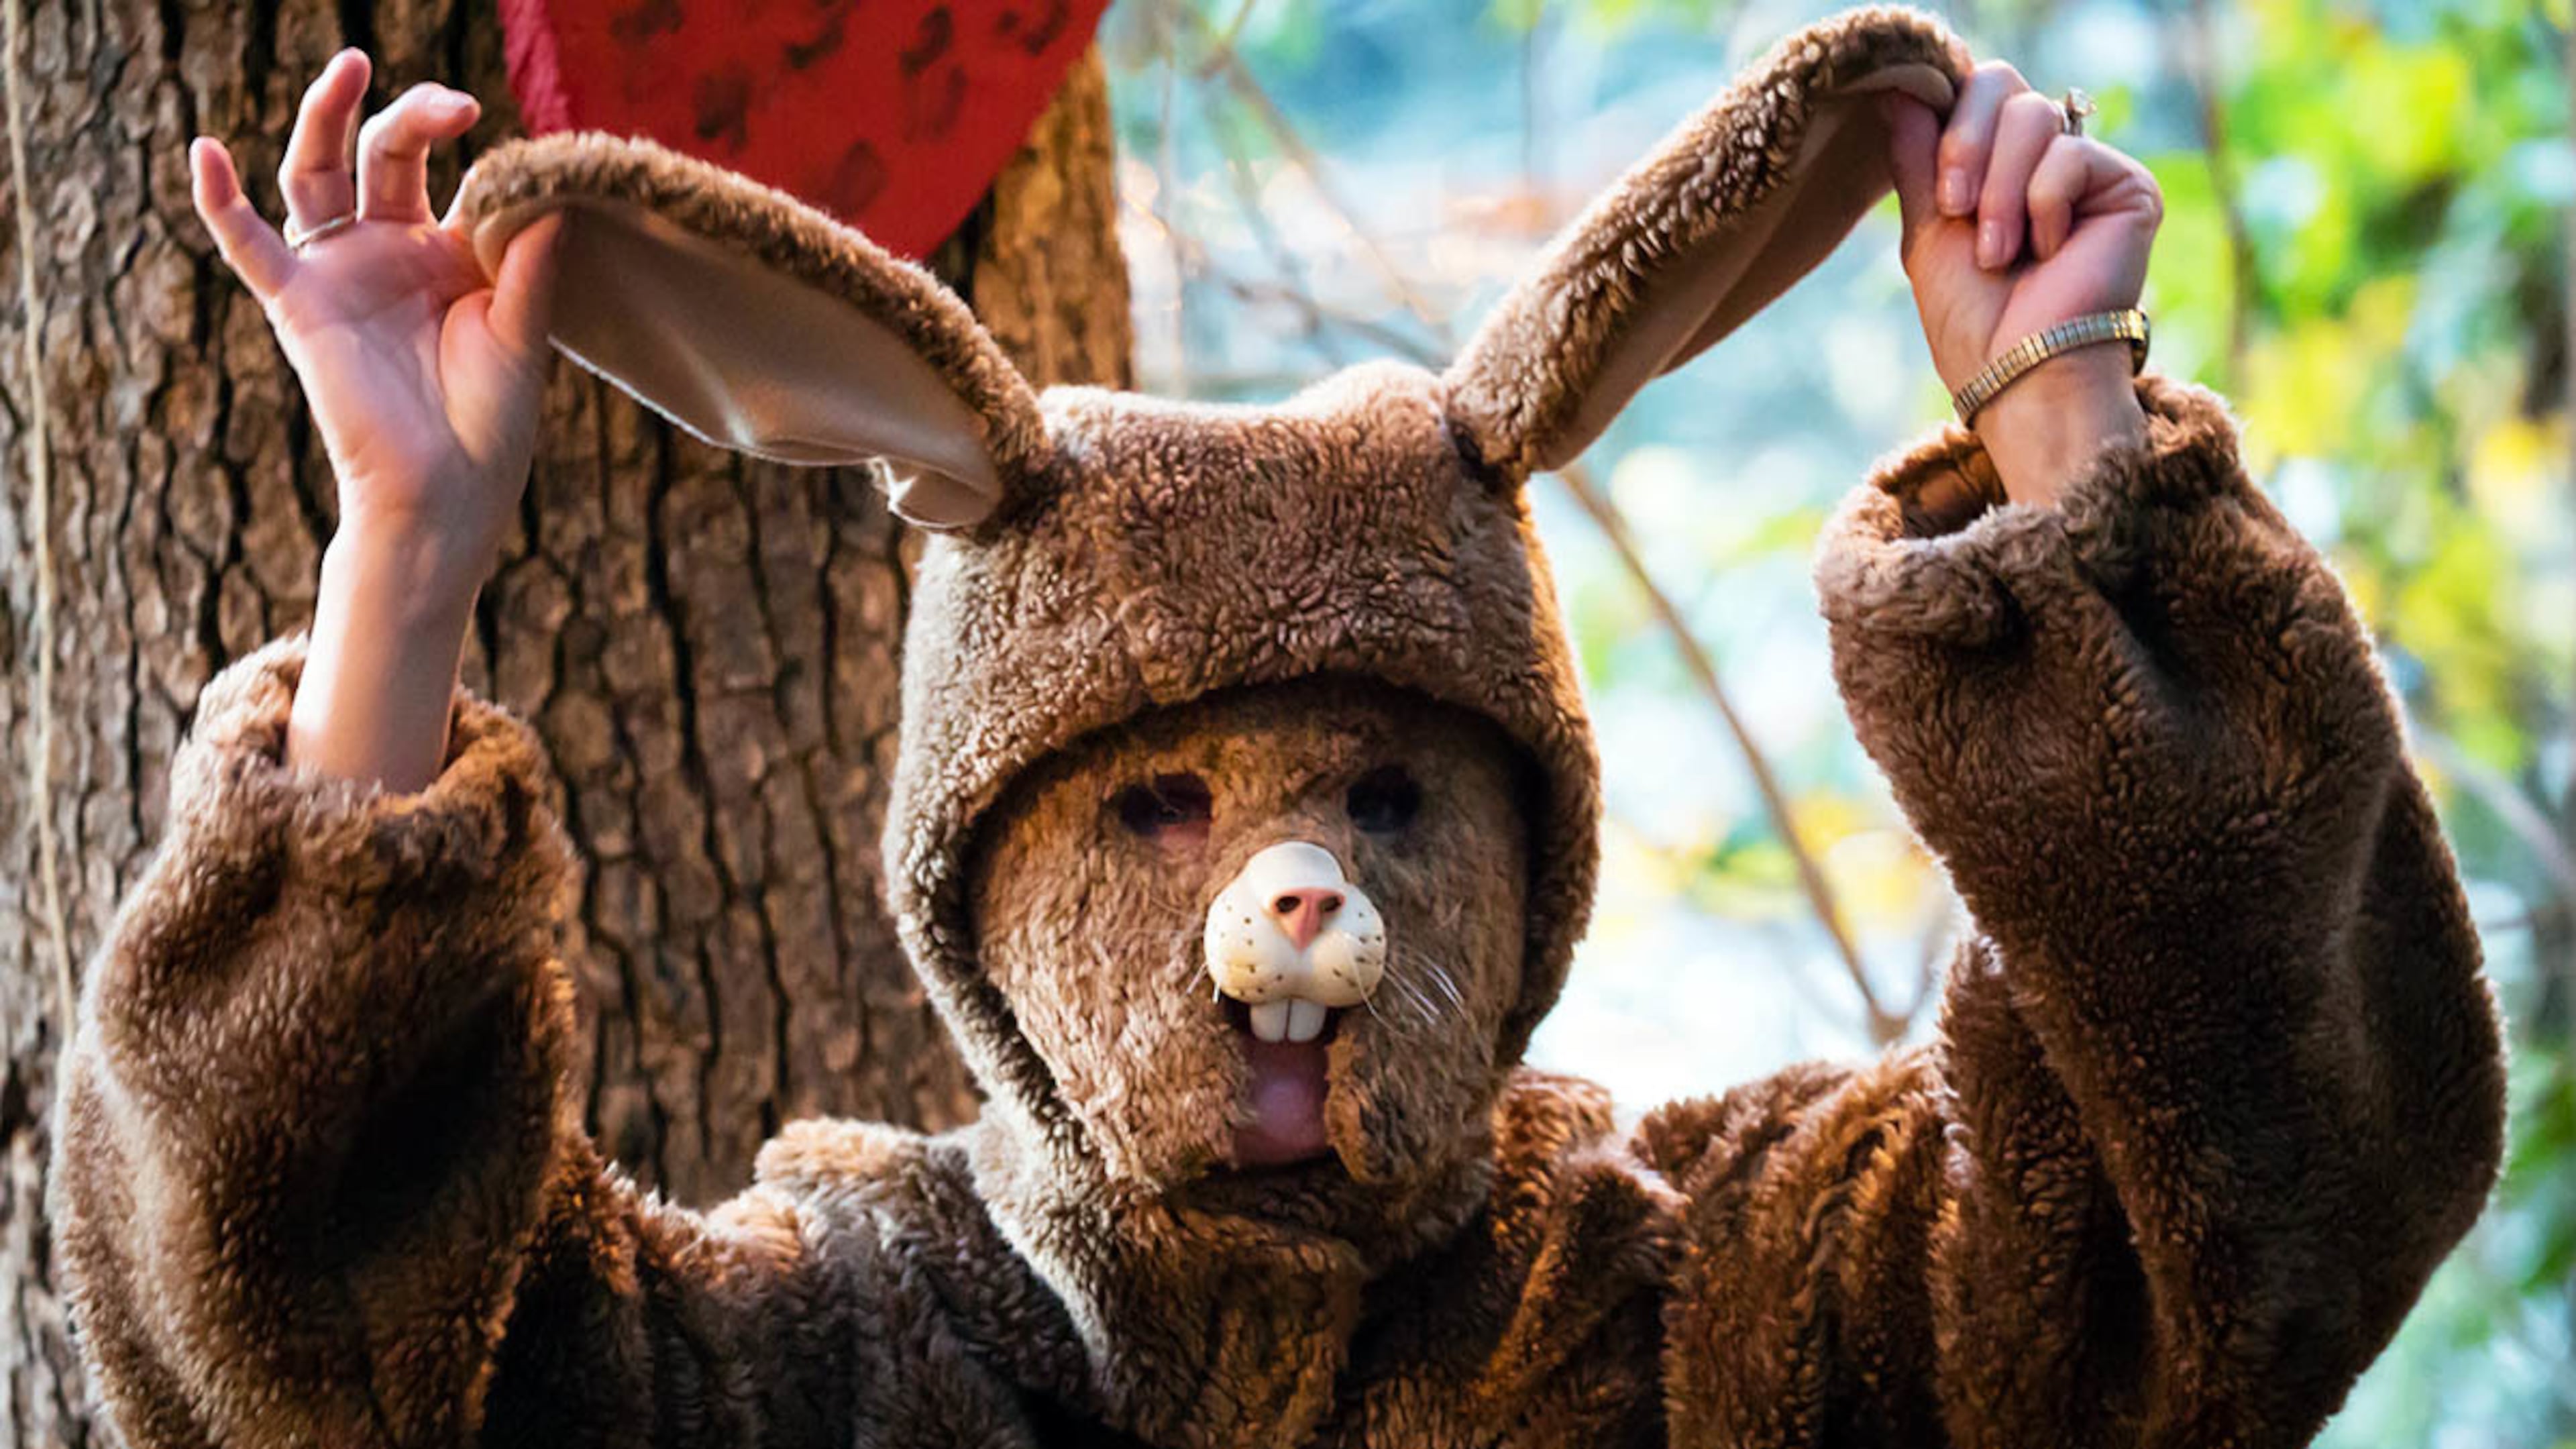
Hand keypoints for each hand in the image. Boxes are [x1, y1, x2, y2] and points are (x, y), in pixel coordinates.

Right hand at [191, 50, 560, 789]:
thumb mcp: (523, 332)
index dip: (468, 146)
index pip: (446, 172)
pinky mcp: (302, 303)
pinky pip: (248, 245)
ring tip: (349, 65)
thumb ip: (533, 264)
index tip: (501, 131)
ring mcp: (342, 272)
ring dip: (326, 117)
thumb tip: (554, 196)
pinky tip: (206, 151)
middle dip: (410, 117)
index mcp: (447, 255)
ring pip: (317, 174)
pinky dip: (220, 199)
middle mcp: (389, 252)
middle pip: (382, 155)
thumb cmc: (491, 424)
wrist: (446, 495)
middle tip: (452, 104)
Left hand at [1881, 62, 2163, 506]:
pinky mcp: (2128, 187)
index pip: (1975, 90)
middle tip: (1956, 209)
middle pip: (2002, 84)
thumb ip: (1916, 161)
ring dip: (1999, 191)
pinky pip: (2069, 154)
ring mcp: (2090, 171)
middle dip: (1965, 147)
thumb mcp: (1929, 232)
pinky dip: (2043, 207)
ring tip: (2000, 253)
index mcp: (2001, 165)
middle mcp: (2048, 159)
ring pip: (2032, 116)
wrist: (2022, 375)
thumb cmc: (1973, 323)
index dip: (1948, 124)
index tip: (1939, 191)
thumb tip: (1900, 94)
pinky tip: (2051, 254)